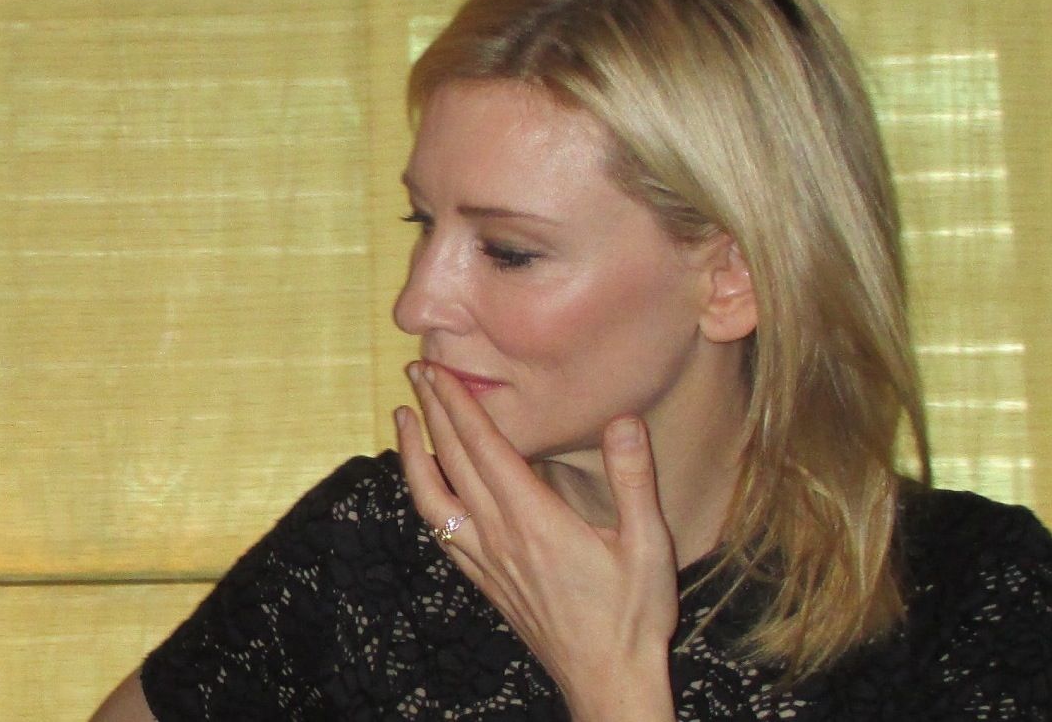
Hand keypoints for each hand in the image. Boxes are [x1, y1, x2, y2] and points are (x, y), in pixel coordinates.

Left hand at [395, 361, 678, 720]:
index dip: (458, 405)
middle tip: (416, 370)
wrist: (607, 681)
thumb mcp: (650, 545)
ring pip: (432, 497)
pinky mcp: (485, 580)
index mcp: (536, 520)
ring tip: (402, 419)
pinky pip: (441, 530)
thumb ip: (634, 480)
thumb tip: (624, 421)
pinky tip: (425, 484)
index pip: (485, 447)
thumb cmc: (633, 615)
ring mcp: (487, 561)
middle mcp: (500, 536)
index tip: (437, 370)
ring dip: (413, 454)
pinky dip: (425, 496)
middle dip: (431, 411)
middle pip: (452, 462)